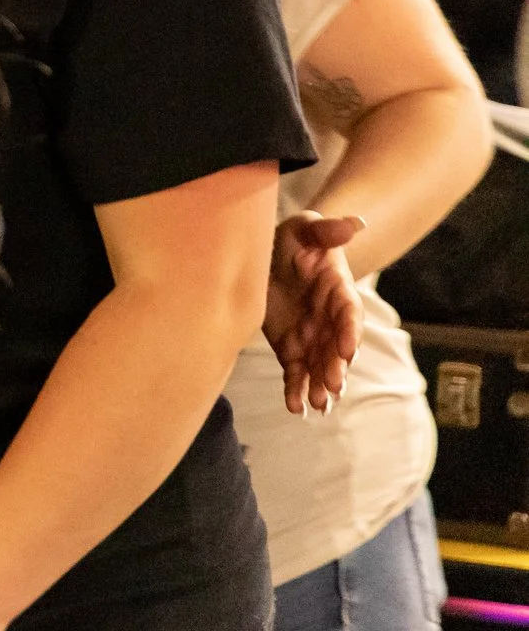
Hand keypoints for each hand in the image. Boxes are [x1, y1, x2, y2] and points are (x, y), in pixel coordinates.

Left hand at [264, 210, 364, 414]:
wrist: (274, 256)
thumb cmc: (294, 239)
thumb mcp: (304, 228)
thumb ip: (327, 229)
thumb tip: (357, 223)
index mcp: (338, 290)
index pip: (349, 312)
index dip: (350, 330)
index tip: (348, 347)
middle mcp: (330, 320)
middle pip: (338, 347)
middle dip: (337, 366)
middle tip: (333, 385)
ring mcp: (313, 337)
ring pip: (320, 366)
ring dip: (320, 386)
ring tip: (318, 405)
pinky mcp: (292, 349)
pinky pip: (296, 373)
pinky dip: (296, 390)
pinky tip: (296, 408)